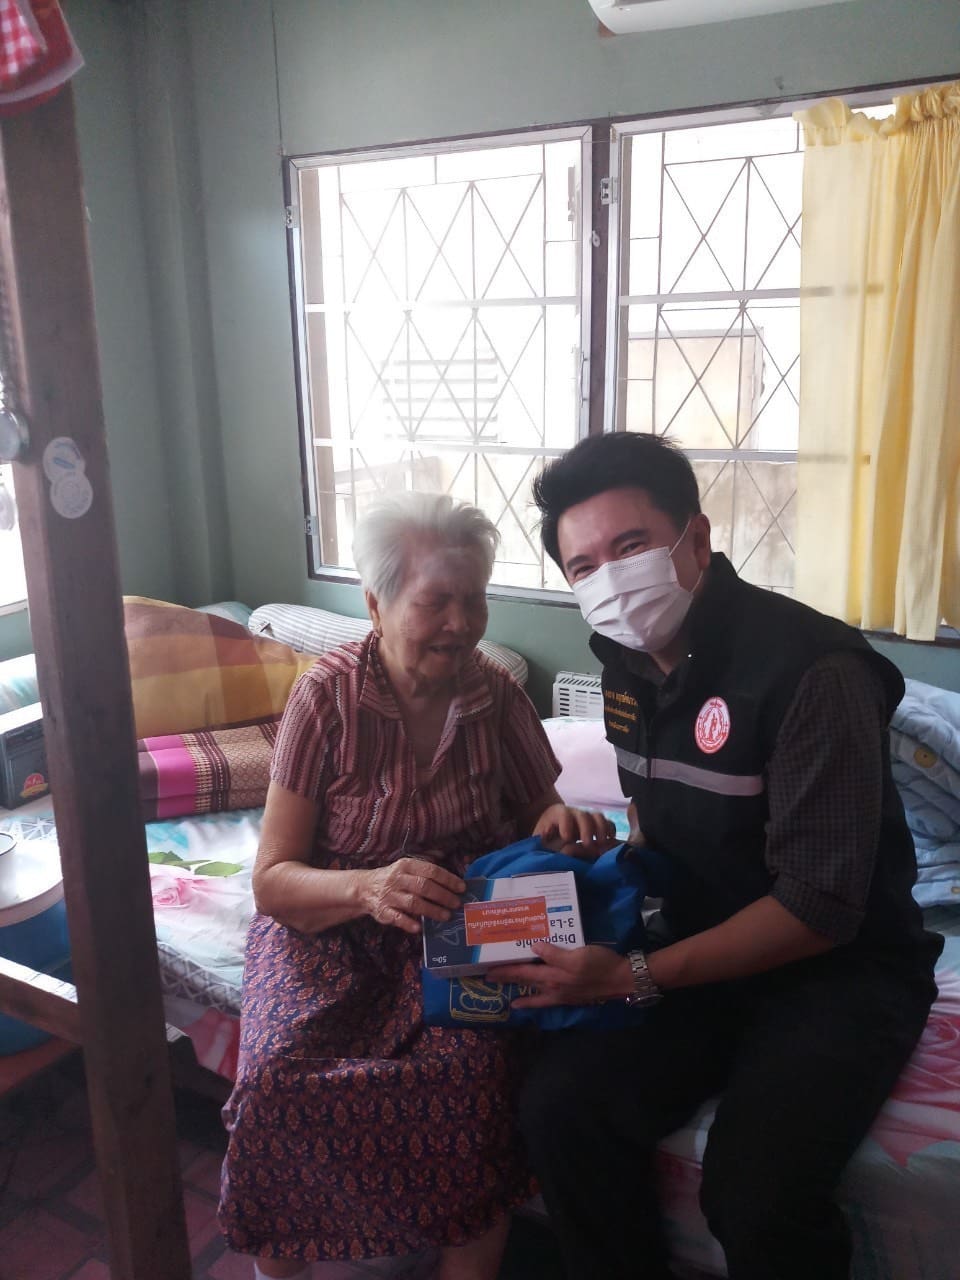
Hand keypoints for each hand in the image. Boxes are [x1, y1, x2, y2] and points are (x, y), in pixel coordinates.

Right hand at [360, 855, 464, 934]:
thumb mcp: (407, 868)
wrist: (364, 888)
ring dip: (431, 910)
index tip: (461, 888)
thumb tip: (449, 871)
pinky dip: (408, 923)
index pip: (431, 871)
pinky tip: (419, 928)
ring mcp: (390, 895)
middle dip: (443, 896)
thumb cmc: (394, 878)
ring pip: (413, 903)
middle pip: (424, 886)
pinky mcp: (382, 911)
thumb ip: (426, 869)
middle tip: (456, 904)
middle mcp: (397, 879)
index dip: (448, 879)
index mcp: (406, 865)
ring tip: (446, 916)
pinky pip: (396, 918)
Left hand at [489, 942, 632, 1006]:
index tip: (488, 969)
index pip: (523, 971)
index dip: (505, 970)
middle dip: (505, 978)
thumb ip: (554, 953)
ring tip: (502, 988)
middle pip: (524, 980)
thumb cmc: (600, 964)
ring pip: (532, 989)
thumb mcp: (578, 955)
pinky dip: (531, 1003)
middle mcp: (552, 986)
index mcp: (553, 975)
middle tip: (487, 976)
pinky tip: (522, 1004)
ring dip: (516, 988)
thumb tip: (534, 947)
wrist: (621, 979)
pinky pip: (544, 1000)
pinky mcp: (567, 996)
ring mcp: (559, 994)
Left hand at [533, 803, 618, 858]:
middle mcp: (572, 813)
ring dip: (601, 829)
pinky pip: (607, 823)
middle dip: (586, 828)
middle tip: (587, 844)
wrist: (549, 840)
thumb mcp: (541, 845)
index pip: (562, 813)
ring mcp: (586, 818)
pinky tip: (609, 841)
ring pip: (597, 816)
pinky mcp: (596, 826)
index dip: (566, 824)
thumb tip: (562, 850)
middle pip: (582, 814)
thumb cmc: (543, 844)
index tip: (567, 838)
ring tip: (601, 843)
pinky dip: (610, 831)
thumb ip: (549, 848)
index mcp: (555, 815)